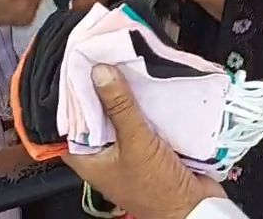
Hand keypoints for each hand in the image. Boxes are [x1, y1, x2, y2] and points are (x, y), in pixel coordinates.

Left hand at [63, 65, 225, 218]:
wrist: (195, 209)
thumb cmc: (158, 190)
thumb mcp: (136, 143)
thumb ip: (119, 107)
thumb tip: (100, 73)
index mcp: (88, 160)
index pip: (67, 121)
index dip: (69, 96)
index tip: (74, 68)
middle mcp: (103, 154)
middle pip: (94, 115)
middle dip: (98, 90)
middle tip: (101, 59)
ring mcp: (125, 150)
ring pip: (118, 115)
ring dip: (123, 95)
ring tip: (121, 65)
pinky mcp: (147, 146)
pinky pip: (139, 119)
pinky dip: (142, 104)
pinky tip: (146, 84)